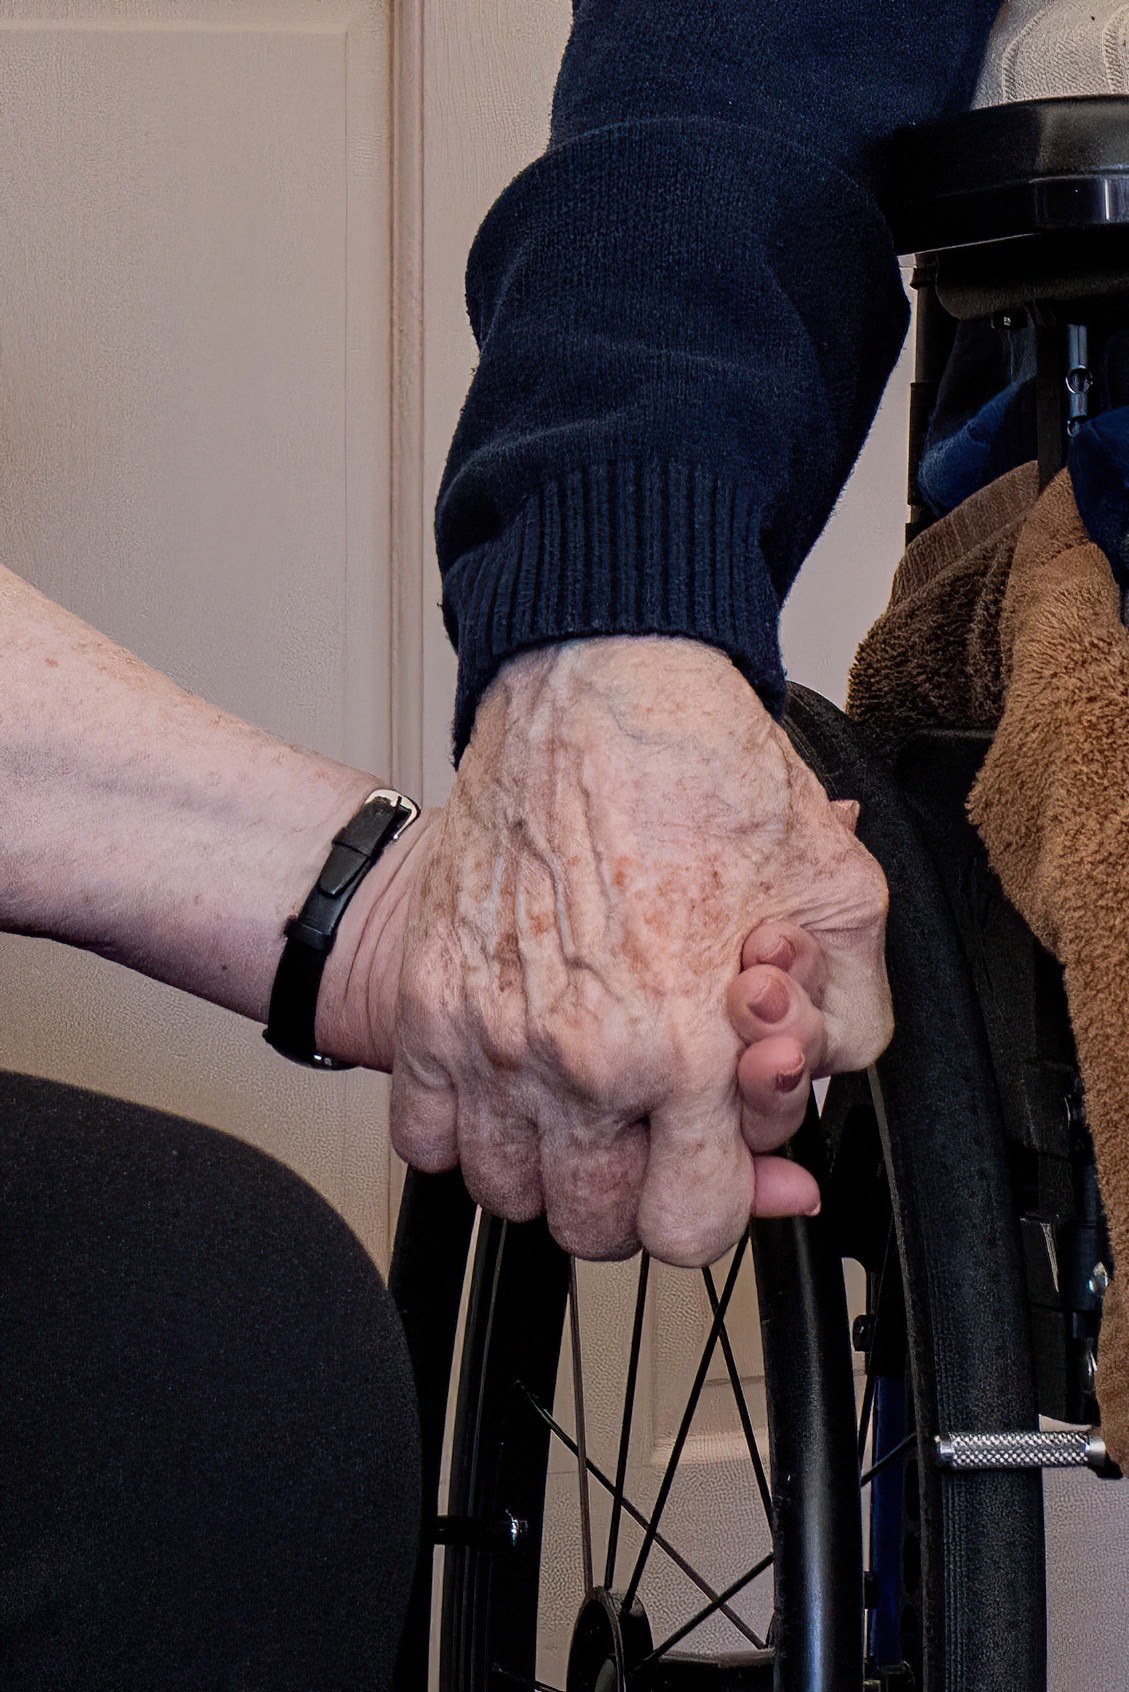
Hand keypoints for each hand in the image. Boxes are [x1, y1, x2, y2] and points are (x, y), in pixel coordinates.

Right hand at [384, 638, 891, 1263]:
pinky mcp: (430, 1003)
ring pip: (507, 1193)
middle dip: (635, 1196)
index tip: (715, 1165)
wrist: (596, 685)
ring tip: (582, 1107)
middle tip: (651, 1136)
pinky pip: (425, 1140)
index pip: (692, 1224)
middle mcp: (580, 1058)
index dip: (718, 1205)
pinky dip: (465, 1133)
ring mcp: (490, 1037)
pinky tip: (510, 1087)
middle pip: (593, 1226)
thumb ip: (846, 1023)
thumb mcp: (837, 896)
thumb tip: (811, 1086)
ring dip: (549, 1170)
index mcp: (684, 1045)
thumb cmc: (703, 773)